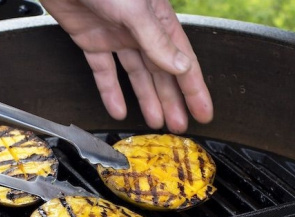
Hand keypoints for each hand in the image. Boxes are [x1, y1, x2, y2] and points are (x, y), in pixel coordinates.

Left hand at [40, 0, 213, 133]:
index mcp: (158, 19)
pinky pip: (104, 71)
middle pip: (161, 72)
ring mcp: (116, 35)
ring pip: (136, 75)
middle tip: (179, 126)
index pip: (183, 60)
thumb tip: (181, 66)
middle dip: (172, 100)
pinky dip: (110, 91)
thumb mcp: (136, 9)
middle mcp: (140, 29)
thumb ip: (156, 40)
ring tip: (155, 122)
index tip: (203, 111)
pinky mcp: (91, 39)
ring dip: (146, 99)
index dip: (194, 88)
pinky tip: (118, 109)